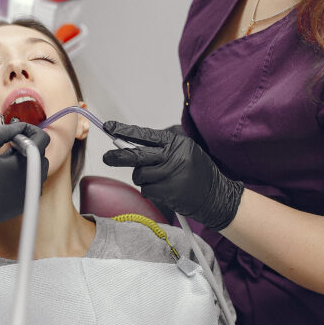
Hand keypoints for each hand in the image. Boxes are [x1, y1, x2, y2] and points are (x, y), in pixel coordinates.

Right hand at [0, 122, 49, 270]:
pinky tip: (7, 177)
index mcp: (27, 161)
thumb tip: (17, 126)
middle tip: (6, 148)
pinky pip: (33, 178)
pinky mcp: (30, 198)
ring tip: (5, 163)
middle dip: (26, 145)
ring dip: (25, 159)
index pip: (42, 137)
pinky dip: (24, 173)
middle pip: (41, 151)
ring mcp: (35, 189)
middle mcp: (36, 175)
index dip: (28, 130)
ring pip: (38, 165)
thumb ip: (2, 132)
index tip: (14, 133)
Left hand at [101, 121, 243, 230]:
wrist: (217, 196)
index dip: (125, 131)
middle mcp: (174, 156)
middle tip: (107, 158)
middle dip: (118, 157)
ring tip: (158, 179)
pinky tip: (164, 190)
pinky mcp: (170, 191)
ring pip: (140, 175)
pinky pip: (147, 190)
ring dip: (143, 179)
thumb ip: (162, 145)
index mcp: (176, 142)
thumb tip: (131, 142)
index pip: (145, 134)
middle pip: (137, 155)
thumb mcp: (185, 150)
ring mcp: (172, 174)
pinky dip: (151, 191)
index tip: (109, 128)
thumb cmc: (197, 172)